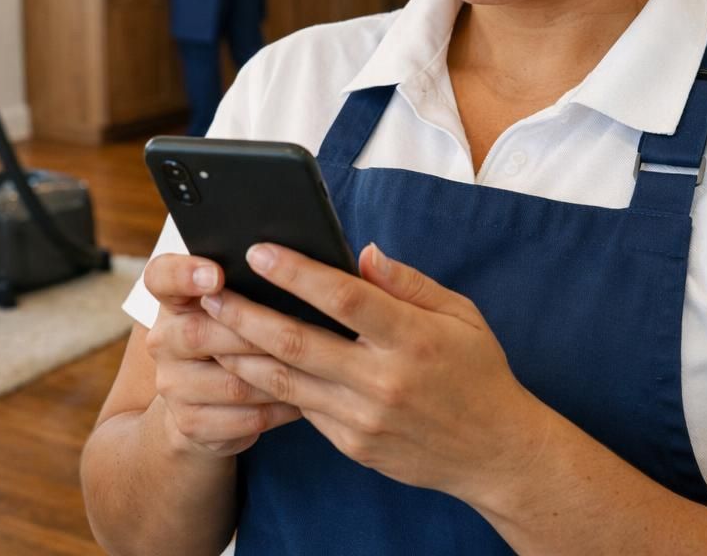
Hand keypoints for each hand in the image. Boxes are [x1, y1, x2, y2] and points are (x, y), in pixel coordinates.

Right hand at [142, 252, 302, 457]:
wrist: (204, 404)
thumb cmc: (235, 338)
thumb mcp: (236, 305)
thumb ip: (252, 284)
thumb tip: (306, 264)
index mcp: (174, 301)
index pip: (161, 276)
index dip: (184, 274)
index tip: (215, 275)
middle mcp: (163, 340)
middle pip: (198, 332)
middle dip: (251, 332)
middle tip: (297, 327)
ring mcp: (172, 385)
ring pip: (230, 382)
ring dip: (276, 376)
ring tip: (314, 368)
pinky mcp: (190, 423)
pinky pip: (243, 418)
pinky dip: (278, 409)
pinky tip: (305, 400)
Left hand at [203, 242, 543, 501]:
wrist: (497, 454)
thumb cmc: (479, 373)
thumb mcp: (461, 315)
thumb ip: (409, 283)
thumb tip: (362, 253)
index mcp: (413, 339)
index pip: (344, 298)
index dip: (297, 273)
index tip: (260, 251)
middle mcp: (383, 381)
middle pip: (296, 342)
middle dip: (244, 313)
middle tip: (209, 290)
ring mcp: (364, 418)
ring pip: (285, 381)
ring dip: (240, 351)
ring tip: (209, 325)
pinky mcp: (353, 445)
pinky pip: (301, 409)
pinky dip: (268, 384)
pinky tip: (243, 362)